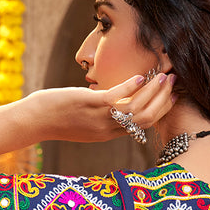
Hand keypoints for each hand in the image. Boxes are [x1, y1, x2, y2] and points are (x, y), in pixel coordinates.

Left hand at [22, 73, 176, 143]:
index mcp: (109, 134)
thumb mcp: (85, 122)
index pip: (144, 125)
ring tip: (164, 75)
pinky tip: (140, 76)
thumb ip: (103, 116)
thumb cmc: (57, 118)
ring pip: (138, 109)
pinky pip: (118, 97)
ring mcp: (101, 118)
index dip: (162, 109)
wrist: (34, 121)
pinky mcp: (91, 105)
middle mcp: (109, 129)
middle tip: (174, 81)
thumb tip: (116, 102)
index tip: (172, 95)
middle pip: (147, 118)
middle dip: (164, 99)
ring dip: (154, 91)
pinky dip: (132, 87)